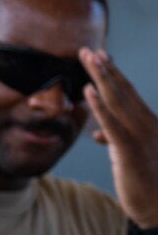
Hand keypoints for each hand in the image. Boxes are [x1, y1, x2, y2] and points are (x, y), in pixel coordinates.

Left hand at [84, 48, 157, 225]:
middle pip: (122, 91)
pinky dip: (99, 106)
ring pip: (117, 101)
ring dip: (100, 77)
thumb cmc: (147, 184)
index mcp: (147, 125)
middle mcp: (146, 124)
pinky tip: (87, 91)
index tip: (101, 58)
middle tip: (89, 50)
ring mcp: (140, 135)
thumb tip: (99, 135)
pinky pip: (112, 123)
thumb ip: (116, 142)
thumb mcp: (129, 158)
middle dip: (105, 69)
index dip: (113, 76)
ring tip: (88, 59)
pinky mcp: (130, 150)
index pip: (128, 95)